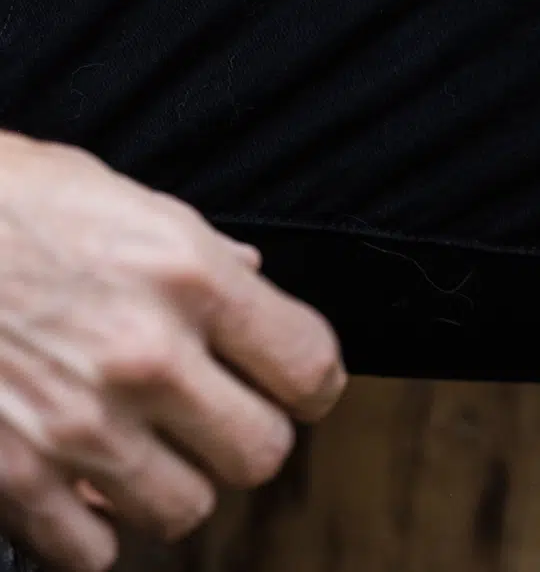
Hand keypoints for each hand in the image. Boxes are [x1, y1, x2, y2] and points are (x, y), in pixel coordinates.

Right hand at [0, 133, 345, 571]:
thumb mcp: (118, 199)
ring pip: (185, 509)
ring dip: (170, 486)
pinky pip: (90, 552)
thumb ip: (197, 253)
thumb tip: (251, 279)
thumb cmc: (4, 204)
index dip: (312, 385)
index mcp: (188, 278)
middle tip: (214, 421)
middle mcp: (146, 357)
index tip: (296, 388)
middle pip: (261, 453)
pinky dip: (88, 532)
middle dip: (245, 439)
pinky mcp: (8, 477)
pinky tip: (76, 489)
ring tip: (140, 451)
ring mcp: (77, 425)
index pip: (310, 367)